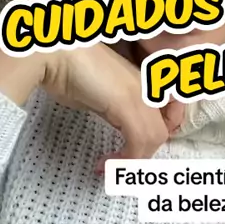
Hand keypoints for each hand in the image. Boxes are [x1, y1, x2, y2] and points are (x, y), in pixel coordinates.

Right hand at [0, 38, 184, 162]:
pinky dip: (124, 159)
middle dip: (143, 155)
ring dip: (132, 161)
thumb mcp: (98, 95)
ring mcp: (138, 93)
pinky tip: (105, 163)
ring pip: (154, 138)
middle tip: (120, 166)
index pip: (171, 113)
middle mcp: (145, 86)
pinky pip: (138, 141)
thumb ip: (114, 110)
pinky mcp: (126, 103)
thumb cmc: (67, 71)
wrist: (53, 55)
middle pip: (163, 130)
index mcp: (142, 82)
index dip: (158, 135)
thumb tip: (117, 127)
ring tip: (110, 168)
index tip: (135, 151)